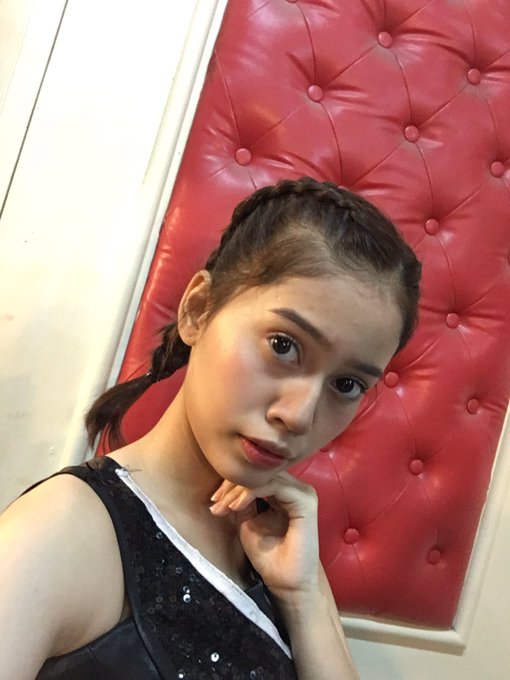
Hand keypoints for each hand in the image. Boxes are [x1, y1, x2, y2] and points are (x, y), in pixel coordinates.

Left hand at [210, 473, 319, 601]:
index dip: (232, 483)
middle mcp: (295, 488)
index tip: (213, 500)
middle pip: (260, 473)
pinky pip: (274, 486)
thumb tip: (225, 486)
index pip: (256, 476)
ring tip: (223, 506)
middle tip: (215, 502)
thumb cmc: (270, 557)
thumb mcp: (247, 523)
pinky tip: (236, 506)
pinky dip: (251, 492)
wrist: (287, 585)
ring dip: (239, 489)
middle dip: (232, 485)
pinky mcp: (305, 501)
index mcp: (283, 492)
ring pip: (265, 477)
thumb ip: (241, 502)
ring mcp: (302, 493)